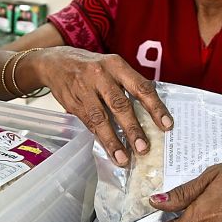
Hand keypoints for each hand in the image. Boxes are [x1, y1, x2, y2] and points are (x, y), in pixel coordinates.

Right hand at [31, 47, 170, 165]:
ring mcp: (85, 90)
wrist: (55, 62)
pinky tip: (110, 152)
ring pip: (101, 118)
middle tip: (144, 148)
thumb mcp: (111, 67)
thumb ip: (128, 85)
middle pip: (120, 104)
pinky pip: (89, 124)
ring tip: (124, 159)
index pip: (140, 87)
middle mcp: (101, 76)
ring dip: (113, 141)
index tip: (166, 125)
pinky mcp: (73, 103)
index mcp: (116, 65)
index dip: (155, 107)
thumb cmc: (92, 67)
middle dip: (133, 128)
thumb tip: (151, 113)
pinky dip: (101, 139)